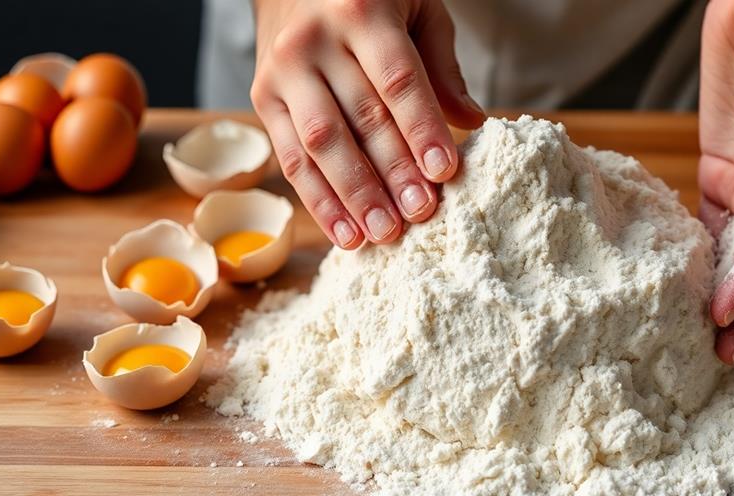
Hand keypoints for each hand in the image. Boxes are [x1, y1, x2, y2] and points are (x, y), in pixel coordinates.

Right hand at [251, 0, 484, 248]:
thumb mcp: (417, 9)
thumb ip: (441, 66)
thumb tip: (471, 122)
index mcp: (361, 10)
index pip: (397, 80)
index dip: (421, 129)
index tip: (444, 172)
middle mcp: (314, 40)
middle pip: (361, 118)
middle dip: (393, 173)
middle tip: (420, 213)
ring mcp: (283, 71)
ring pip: (322, 144)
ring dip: (355, 196)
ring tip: (384, 234)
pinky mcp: (262, 97)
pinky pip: (291, 158)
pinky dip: (319, 201)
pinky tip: (345, 233)